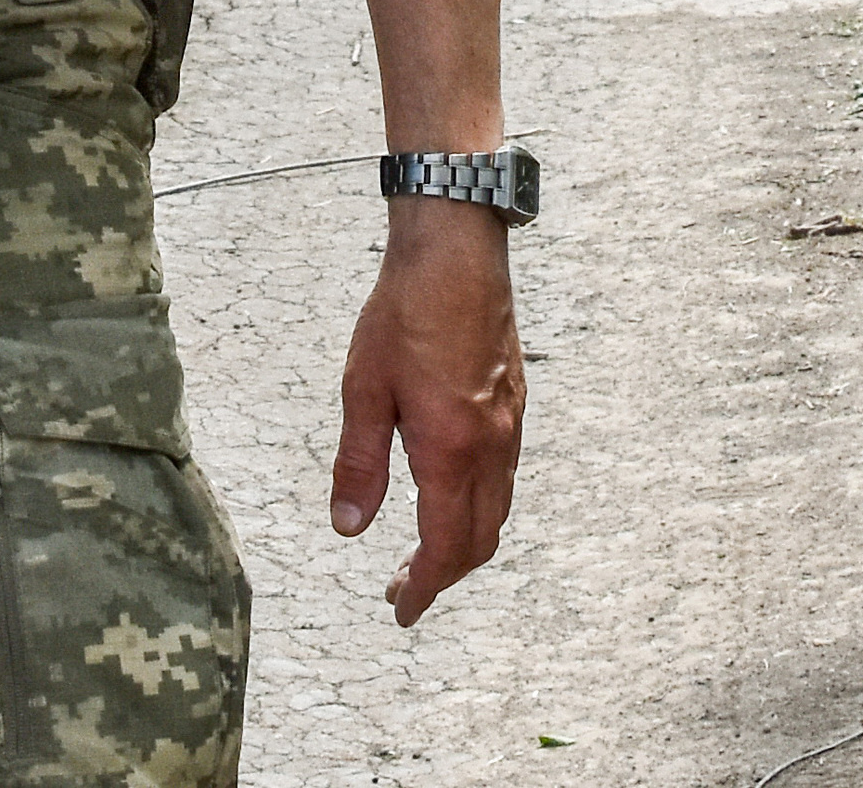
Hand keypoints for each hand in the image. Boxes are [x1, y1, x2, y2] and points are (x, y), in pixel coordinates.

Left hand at [331, 202, 522, 624]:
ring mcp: (509, 424)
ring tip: (423, 551)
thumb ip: (359, 464)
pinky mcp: (513, 402)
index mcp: (452, 449)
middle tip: (404, 588)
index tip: (402, 611)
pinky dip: (479, 506)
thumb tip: (348, 528)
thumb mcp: (364, 390)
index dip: (425, 587)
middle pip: (480, 539)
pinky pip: (504, 476)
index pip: (447, 546)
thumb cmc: (404, 313)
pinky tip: (449, 494)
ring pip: (496, 509)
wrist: (457, 250)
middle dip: (445, 574)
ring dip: (463, 541)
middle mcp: (491, 445)